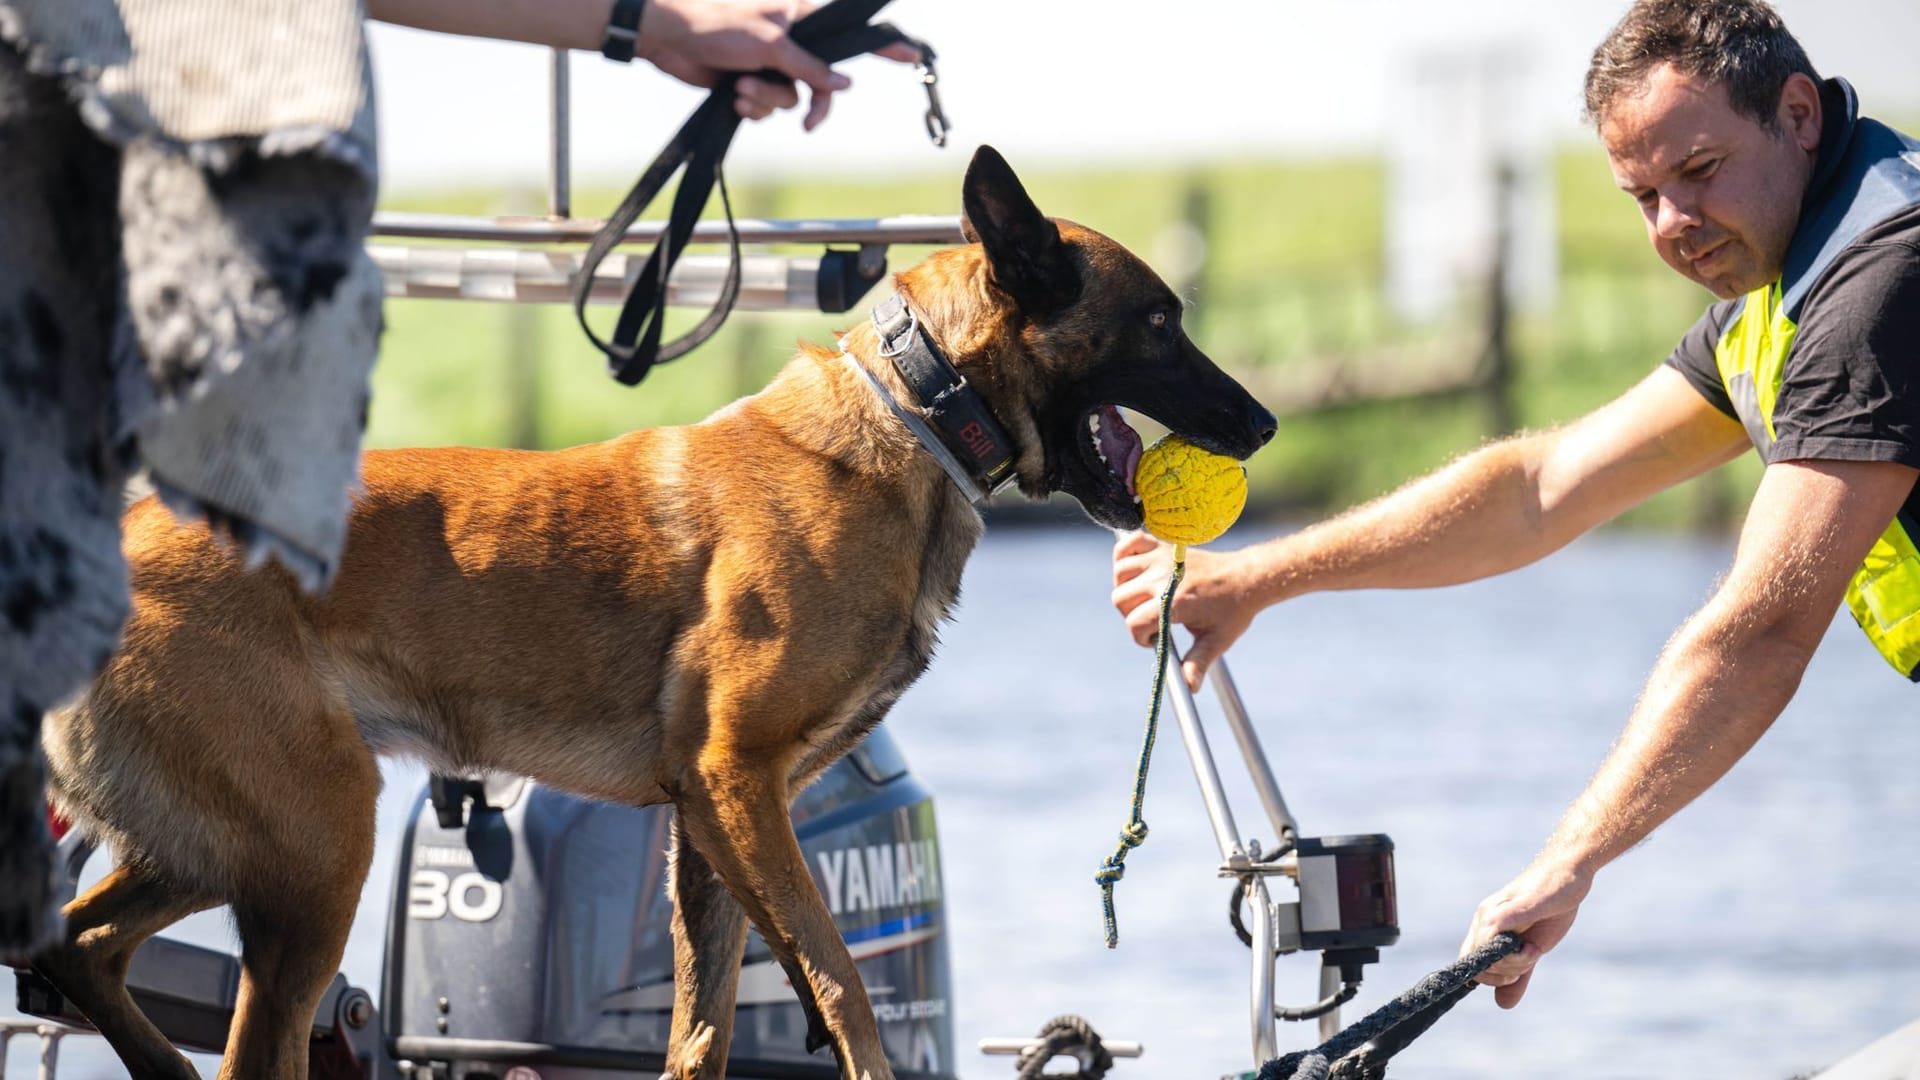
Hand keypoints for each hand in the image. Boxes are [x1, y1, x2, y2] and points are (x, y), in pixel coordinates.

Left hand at [640, 0, 921, 129]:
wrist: (669, 40)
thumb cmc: (716, 25)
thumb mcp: (772, 44)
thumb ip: (811, 67)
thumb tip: (843, 84)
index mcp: (802, 19)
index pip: (851, 35)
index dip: (882, 47)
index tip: (913, 54)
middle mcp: (791, 42)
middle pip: (823, 82)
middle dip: (810, 103)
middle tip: (808, 123)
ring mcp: (771, 64)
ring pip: (791, 100)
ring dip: (767, 100)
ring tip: (741, 86)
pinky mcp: (750, 82)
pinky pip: (767, 108)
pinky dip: (752, 106)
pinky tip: (732, 94)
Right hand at [1110, 531, 1256, 689]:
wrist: (1248, 577)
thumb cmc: (1233, 610)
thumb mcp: (1217, 640)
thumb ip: (1198, 662)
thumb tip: (1189, 687)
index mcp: (1175, 602)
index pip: (1135, 622)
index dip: (1140, 637)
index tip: (1155, 639)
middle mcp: (1164, 578)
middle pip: (1121, 598)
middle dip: (1130, 614)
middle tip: (1152, 619)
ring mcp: (1163, 559)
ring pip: (1121, 572)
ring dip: (1125, 587)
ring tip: (1143, 598)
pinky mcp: (1164, 546)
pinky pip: (1131, 542)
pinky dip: (1125, 553)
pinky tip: (1135, 570)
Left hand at [1461, 857, 1592, 1008]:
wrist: (1570, 872)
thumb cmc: (1552, 906)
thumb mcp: (1534, 948)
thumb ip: (1518, 974)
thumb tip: (1502, 1004)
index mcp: (1486, 925)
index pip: (1470, 962)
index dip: (1488, 978)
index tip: (1514, 976)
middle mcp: (1484, 917)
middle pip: (1475, 962)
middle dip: (1500, 975)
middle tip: (1526, 961)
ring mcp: (1494, 910)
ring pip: (1485, 952)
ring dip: (1510, 964)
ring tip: (1532, 950)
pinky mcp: (1510, 906)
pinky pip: (1496, 933)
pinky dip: (1512, 950)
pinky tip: (1531, 948)